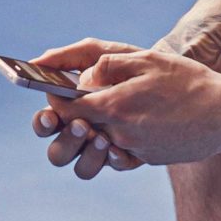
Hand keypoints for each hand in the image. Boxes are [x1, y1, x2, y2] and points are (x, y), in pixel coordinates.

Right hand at [26, 38, 144, 178]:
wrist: (182, 85)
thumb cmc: (137, 65)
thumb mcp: (107, 53)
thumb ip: (73, 55)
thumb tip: (38, 61)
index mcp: (72, 108)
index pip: (47, 121)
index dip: (44, 122)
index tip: (52, 116)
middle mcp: (85, 132)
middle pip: (58, 152)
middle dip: (65, 141)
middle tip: (82, 126)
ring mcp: (105, 146)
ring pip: (82, 167)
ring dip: (87, 155)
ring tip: (103, 138)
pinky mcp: (128, 156)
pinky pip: (115, 166)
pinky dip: (115, 160)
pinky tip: (122, 149)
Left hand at [52, 46, 220, 166]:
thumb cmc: (188, 81)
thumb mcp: (148, 59)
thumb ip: (109, 64)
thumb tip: (83, 78)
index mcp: (116, 107)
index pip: (65, 108)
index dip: (53, 97)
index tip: (49, 85)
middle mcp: (120, 134)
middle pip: (76, 131)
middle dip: (67, 117)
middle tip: (71, 99)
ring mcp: (134, 150)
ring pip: (97, 143)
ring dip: (91, 130)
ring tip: (101, 111)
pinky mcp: (147, 159)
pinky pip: (120, 150)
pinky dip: (117, 137)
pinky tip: (129, 120)